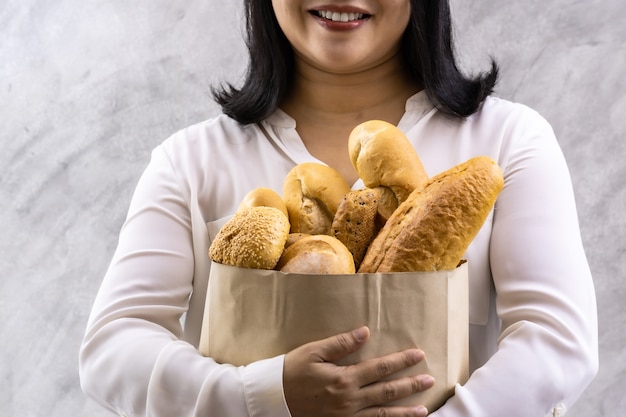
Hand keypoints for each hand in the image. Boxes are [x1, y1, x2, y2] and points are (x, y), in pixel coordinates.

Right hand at [283, 326, 433, 416]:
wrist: (271, 400)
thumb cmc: (291, 372)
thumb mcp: (313, 352)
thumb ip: (341, 343)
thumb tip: (365, 332)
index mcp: (344, 379)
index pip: (380, 368)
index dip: (401, 361)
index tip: (418, 355)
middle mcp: (349, 400)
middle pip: (387, 392)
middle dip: (410, 385)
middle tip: (430, 379)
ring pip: (382, 415)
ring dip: (405, 412)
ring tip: (423, 410)